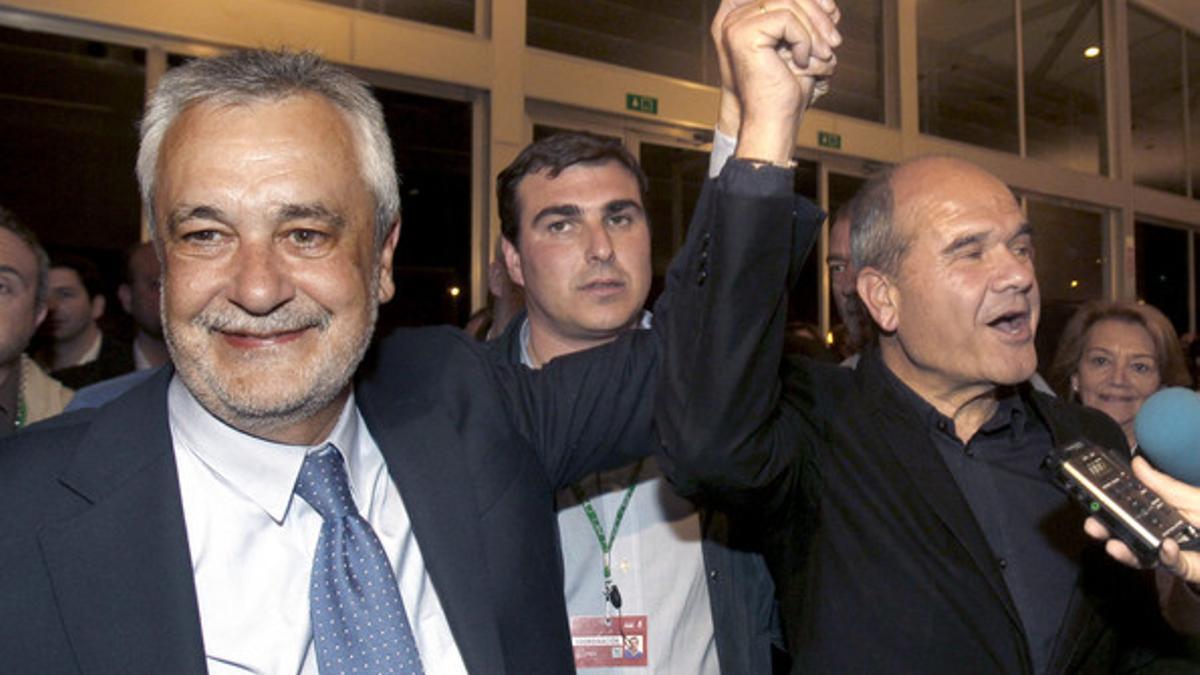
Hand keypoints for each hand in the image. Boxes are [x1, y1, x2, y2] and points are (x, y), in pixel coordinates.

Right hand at [712, 0, 840, 161]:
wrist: (774, 118)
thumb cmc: (788, 86)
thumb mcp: (804, 42)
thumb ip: (811, 16)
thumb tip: (829, 2)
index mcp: (747, 15)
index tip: (831, 14)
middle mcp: (736, 17)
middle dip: (818, 14)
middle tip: (834, 41)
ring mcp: (736, 25)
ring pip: (788, 2)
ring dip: (815, 29)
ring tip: (824, 54)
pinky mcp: (743, 34)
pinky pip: (785, 18)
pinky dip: (803, 39)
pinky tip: (802, 61)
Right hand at [1085, 456, 1199, 581]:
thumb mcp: (1193, 497)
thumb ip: (1164, 485)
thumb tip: (1136, 464)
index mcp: (1161, 514)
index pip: (1129, 511)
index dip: (1109, 507)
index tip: (1091, 499)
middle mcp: (1161, 534)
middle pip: (1128, 535)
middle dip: (1107, 532)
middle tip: (1092, 526)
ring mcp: (1173, 554)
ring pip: (1143, 556)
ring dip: (1126, 552)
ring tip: (1114, 545)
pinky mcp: (1189, 569)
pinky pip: (1175, 565)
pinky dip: (1169, 556)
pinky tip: (1165, 546)